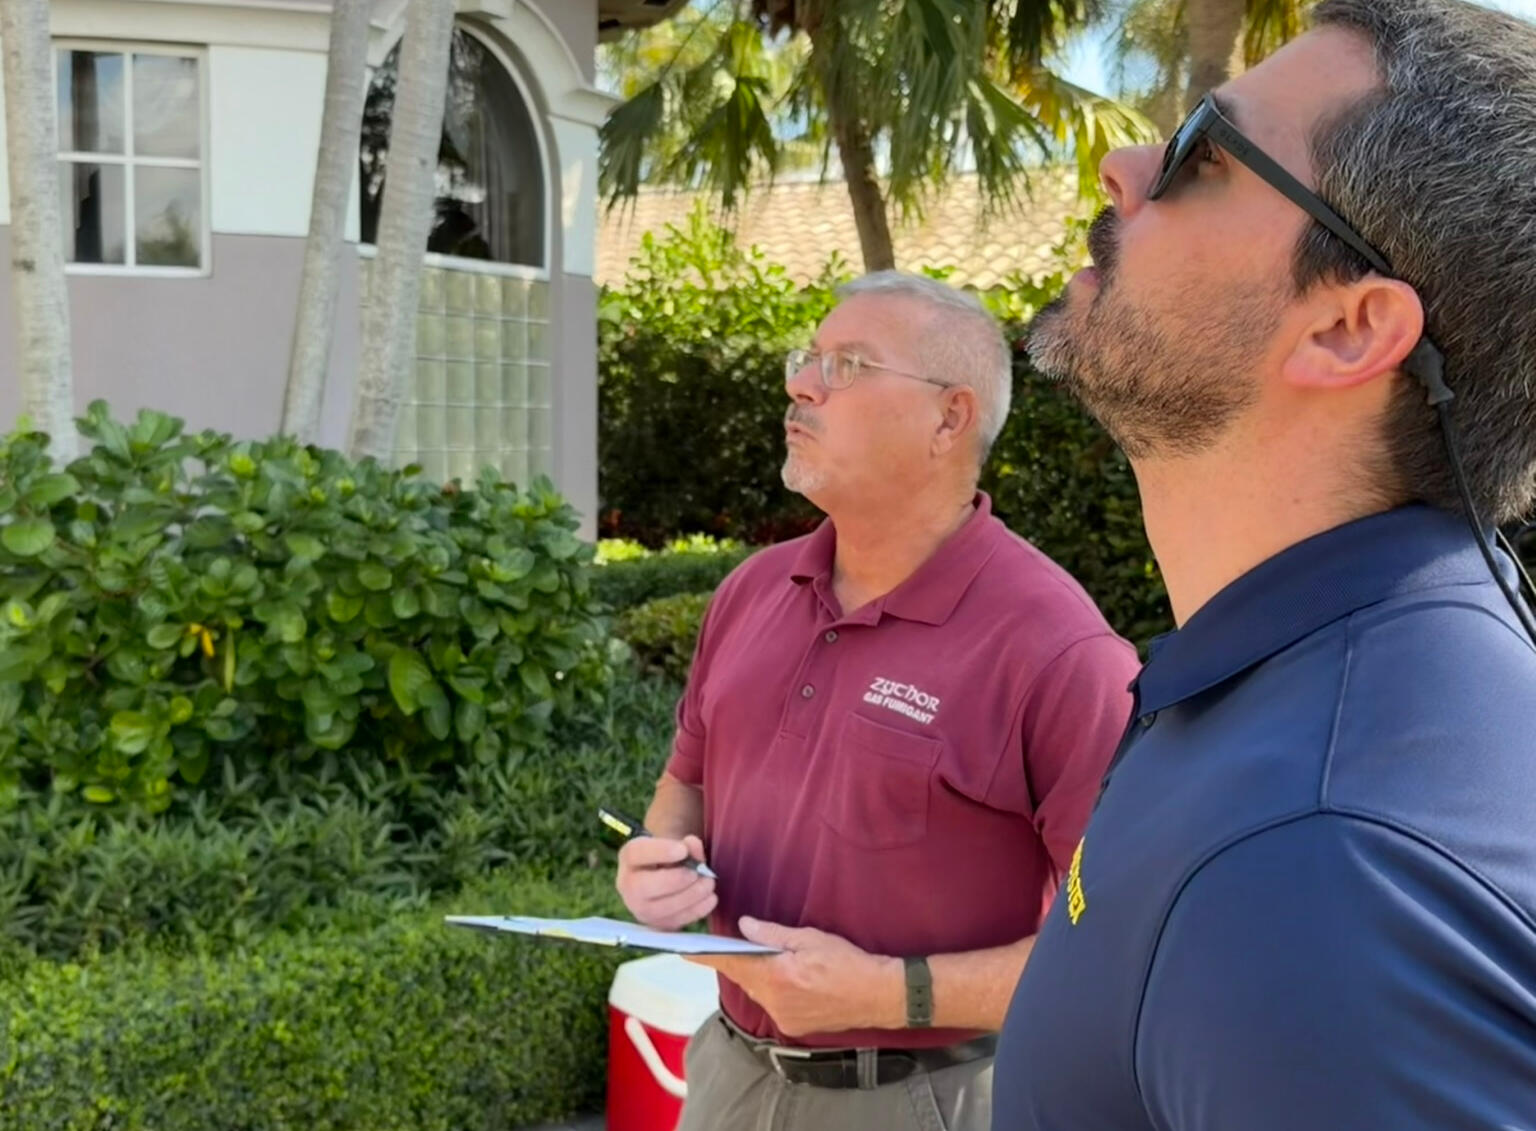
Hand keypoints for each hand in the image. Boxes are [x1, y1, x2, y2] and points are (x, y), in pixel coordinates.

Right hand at [615, 834, 716, 930]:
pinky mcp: (657, 925)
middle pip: (643, 886)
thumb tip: (692, 845)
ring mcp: (640, 909)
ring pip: (659, 909)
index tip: (683, 850)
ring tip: (708, 883)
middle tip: (696, 873)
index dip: (660, 852)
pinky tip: (710, 898)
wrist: (666, 877)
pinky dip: (696, 911)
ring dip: (689, 896)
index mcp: (629, 857)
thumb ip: (687, 844)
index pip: (636, 854)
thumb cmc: (670, 857)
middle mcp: (627, 885)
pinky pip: (674, 922)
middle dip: (675, 880)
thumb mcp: (676, 844)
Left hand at [689, 917, 902, 1037]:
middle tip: (726, 946)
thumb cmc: (848, 962)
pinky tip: (785, 979)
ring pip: (758, 992)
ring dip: (756, 976)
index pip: (732, 963)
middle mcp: (775, 1001)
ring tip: (763, 959)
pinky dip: (772, 990)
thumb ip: (774, 934)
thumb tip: (745, 927)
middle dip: (736, 962)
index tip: (685, 950)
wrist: (879, 996)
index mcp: (777, 976)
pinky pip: (772, 1005)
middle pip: (744, 978)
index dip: (707, 956)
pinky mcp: (794, 1026)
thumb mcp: (810, 938)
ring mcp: (784, 1018)